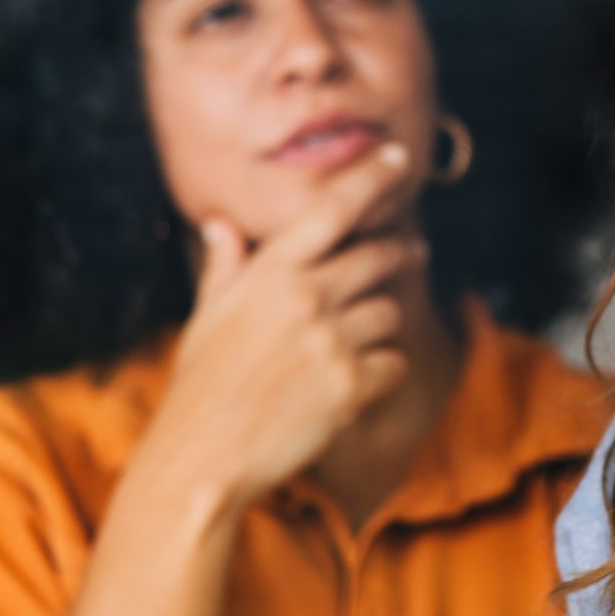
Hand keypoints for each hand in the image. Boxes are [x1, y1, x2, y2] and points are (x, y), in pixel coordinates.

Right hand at [138, 140, 425, 513]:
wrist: (203, 456)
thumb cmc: (200, 385)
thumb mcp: (208, 317)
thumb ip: (225, 267)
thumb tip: (219, 225)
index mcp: (270, 272)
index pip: (332, 209)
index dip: (371, 179)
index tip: (398, 159)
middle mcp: (305, 297)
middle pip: (378, 256)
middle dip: (401, 252)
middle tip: (413, 250)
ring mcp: (330, 341)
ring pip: (390, 313)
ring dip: (381, 325)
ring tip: (357, 341)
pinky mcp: (350, 385)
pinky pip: (393, 364)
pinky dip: (383, 373)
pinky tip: (357, 385)